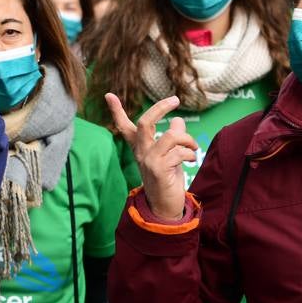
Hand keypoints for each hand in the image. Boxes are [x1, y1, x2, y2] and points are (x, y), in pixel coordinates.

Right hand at [105, 94, 197, 220]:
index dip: (116, 110)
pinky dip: (190, 154)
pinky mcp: (158, 170)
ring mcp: (148, 161)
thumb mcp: (170, 155)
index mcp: (140, 148)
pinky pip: (178, 153)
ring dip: (187, 139)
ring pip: (169, 136)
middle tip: (175, 100)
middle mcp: (141, 152)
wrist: (165, 208)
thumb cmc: (167, 181)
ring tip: (193, 147)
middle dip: (160, 108)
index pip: (124, 126)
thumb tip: (178, 120)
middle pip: (146, 122)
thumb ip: (173, 137)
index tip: (108, 95)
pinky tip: (191, 160)